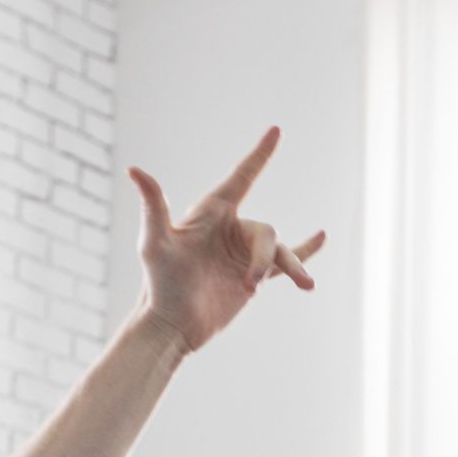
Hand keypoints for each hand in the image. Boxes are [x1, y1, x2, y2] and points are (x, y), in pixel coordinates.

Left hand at [129, 128, 326, 355]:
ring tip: (304, 286)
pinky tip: (322, 237)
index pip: (241, 177)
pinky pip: (285, 262)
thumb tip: (135, 169)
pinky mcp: (252, 277)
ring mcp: (243, 254)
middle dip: (263, 259)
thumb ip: (153, 205)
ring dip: (289, 269)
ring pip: (280, 253)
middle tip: (250, 286)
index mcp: (211, 214)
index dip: (259, 155)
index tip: (276, 131)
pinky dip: (304, 252)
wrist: (172, 325)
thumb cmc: (159, 283)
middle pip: (266, 233)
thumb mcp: (155, 243)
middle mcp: (230, 229)